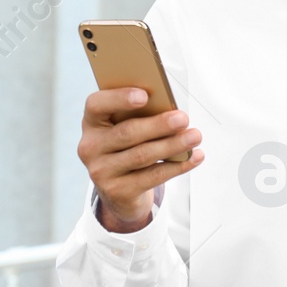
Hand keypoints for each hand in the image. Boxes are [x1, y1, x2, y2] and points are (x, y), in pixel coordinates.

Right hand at [78, 88, 202, 232]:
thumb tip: (170, 110)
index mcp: (92, 122)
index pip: (96, 105)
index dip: (119, 98)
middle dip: (158, 125)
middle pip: (126, 133)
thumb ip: (139, 115)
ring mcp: (101, 172)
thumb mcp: (124, 127)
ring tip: (194, 136)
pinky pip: (152, 177)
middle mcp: (91, 147)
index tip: (144, 95)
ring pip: (142, 155)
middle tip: (183, 118)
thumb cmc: (128, 146)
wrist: (119, 190)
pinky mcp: (118, 191)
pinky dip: (177, 166)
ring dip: (172, 145)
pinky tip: (194, 157)